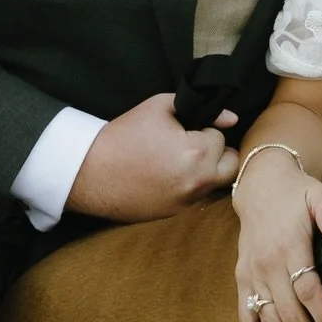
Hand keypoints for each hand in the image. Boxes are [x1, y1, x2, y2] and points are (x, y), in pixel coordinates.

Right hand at [67, 93, 238, 220]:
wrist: (89, 171)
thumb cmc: (123, 135)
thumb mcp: (159, 107)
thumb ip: (200, 107)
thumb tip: (231, 120)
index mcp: (196, 153)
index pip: (220, 137)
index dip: (204, 129)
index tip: (185, 129)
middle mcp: (197, 181)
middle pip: (231, 164)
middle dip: (218, 152)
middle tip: (194, 144)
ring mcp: (187, 201)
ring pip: (216, 183)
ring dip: (207, 170)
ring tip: (182, 159)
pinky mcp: (174, 214)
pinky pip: (196, 197)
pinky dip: (189, 186)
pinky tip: (168, 175)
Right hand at [233, 156, 321, 321]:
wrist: (260, 186)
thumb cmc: (298, 194)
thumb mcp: (319, 194)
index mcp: (289, 246)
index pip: (307, 290)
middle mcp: (266, 265)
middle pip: (289, 314)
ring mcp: (251, 275)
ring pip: (268, 321)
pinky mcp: (241, 280)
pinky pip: (245, 315)